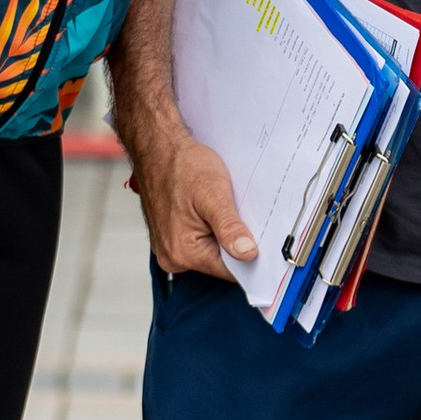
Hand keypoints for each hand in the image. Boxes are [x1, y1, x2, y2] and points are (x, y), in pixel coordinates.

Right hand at [129, 125, 258, 282]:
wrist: (157, 149)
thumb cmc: (181, 166)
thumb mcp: (212, 194)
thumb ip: (229, 227)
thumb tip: (247, 253)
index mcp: (183, 252)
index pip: (230, 271)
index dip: (250, 257)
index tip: (263, 240)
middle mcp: (173, 257)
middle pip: (221, 263)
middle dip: (236, 243)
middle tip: (242, 216)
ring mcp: (170, 248)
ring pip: (212, 251)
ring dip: (224, 235)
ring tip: (224, 209)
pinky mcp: (171, 238)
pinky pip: (201, 242)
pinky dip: (212, 230)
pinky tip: (213, 211)